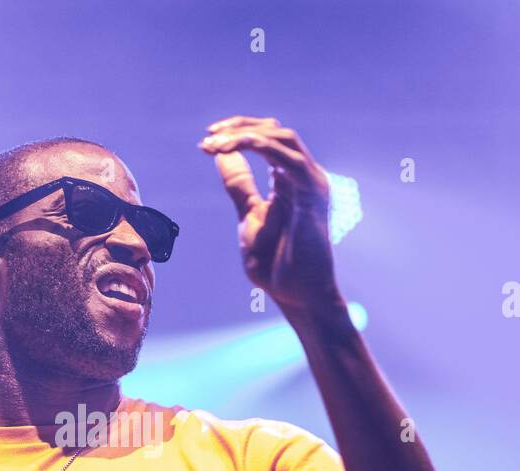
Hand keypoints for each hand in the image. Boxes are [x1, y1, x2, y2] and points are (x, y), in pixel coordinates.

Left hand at [200, 115, 346, 320]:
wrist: (295, 294)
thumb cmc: (276, 263)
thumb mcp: (249, 215)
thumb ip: (240, 185)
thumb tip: (221, 156)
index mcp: (288, 180)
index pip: (267, 139)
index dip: (238, 132)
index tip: (207, 141)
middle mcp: (303, 177)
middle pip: (275, 131)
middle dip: (240, 127)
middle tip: (210, 136)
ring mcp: (311, 184)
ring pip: (283, 138)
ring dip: (247, 134)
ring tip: (217, 143)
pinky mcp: (313, 194)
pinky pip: (290, 159)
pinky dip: (261, 147)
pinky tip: (236, 148)